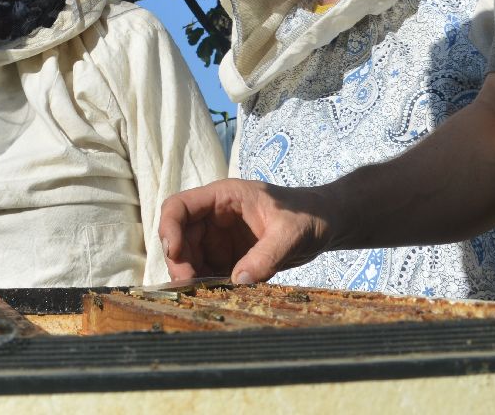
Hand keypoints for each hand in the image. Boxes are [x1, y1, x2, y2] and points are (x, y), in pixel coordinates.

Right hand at [159, 178, 331, 283]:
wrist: (324, 224)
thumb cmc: (308, 215)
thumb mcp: (290, 232)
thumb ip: (266, 255)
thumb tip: (239, 282)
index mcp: (223, 197)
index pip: (179, 206)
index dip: (170, 228)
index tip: (175, 253)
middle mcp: (214, 217)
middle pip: (179, 236)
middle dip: (179, 261)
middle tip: (188, 286)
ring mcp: (219, 239)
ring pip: (189, 258)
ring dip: (191, 277)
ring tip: (206, 294)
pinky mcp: (228, 258)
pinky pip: (207, 272)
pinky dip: (207, 285)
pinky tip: (217, 296)